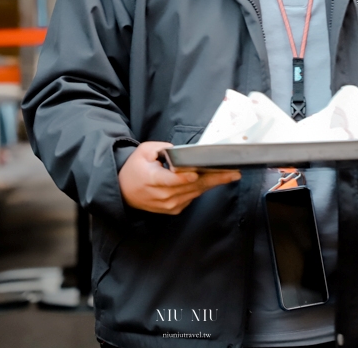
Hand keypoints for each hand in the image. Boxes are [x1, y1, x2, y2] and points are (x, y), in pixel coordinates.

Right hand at [118, 141, 240, 214]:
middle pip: (190, 186)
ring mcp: (169, 204)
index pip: (170, 180)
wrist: (124, 191)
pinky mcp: (174, 209)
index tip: (197, 173)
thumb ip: (163, 148)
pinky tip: (214, 179)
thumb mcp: (144, 151)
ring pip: (195, 192)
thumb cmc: (136, 169)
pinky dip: (202, 188)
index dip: (184, 178)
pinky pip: (192, 197)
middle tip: (232, 172)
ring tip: (230, 174)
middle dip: (213, 179)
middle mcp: (162, 195)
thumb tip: (181, 152)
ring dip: (213, 183)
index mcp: (151, 179)